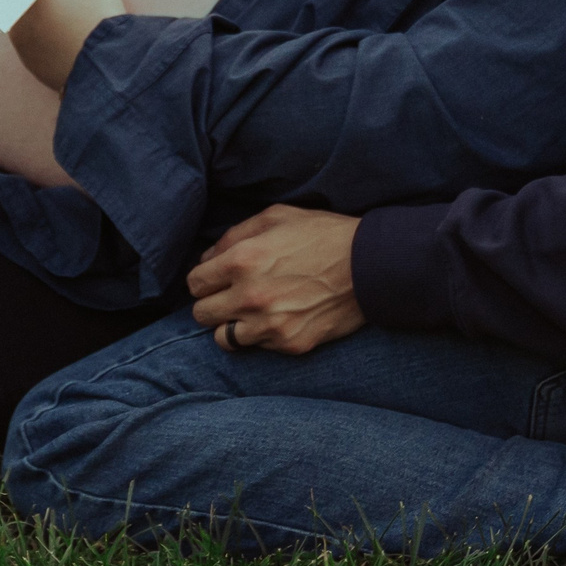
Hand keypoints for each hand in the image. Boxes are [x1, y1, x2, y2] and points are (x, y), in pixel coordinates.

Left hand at [8, 0, 124, 91]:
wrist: (109, 65)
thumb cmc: (95, 14)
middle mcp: (14, 25)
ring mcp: (23, 49)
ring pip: (29, 23)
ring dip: (42, 15)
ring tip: (67, 4)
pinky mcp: (37, 67)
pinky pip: (39, 45)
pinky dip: (50, 37)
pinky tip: (69, 31)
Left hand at [187, 204, 365, 355]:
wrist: (371, 265)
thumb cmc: (322, 235)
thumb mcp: (275, 218)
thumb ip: (233, 236)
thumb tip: (207, 258)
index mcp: (242, 261)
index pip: (195, 283)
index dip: (204, 279)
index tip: (216, 279)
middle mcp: (250, 297)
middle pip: (201, 314)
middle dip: (212, 303)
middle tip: (230, 296)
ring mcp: (270, 325)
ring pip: (223, 338)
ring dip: (231, 324)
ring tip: (250, 312)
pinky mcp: (290, 344)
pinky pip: (257, 347)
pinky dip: (261, 335)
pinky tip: (278, 318)